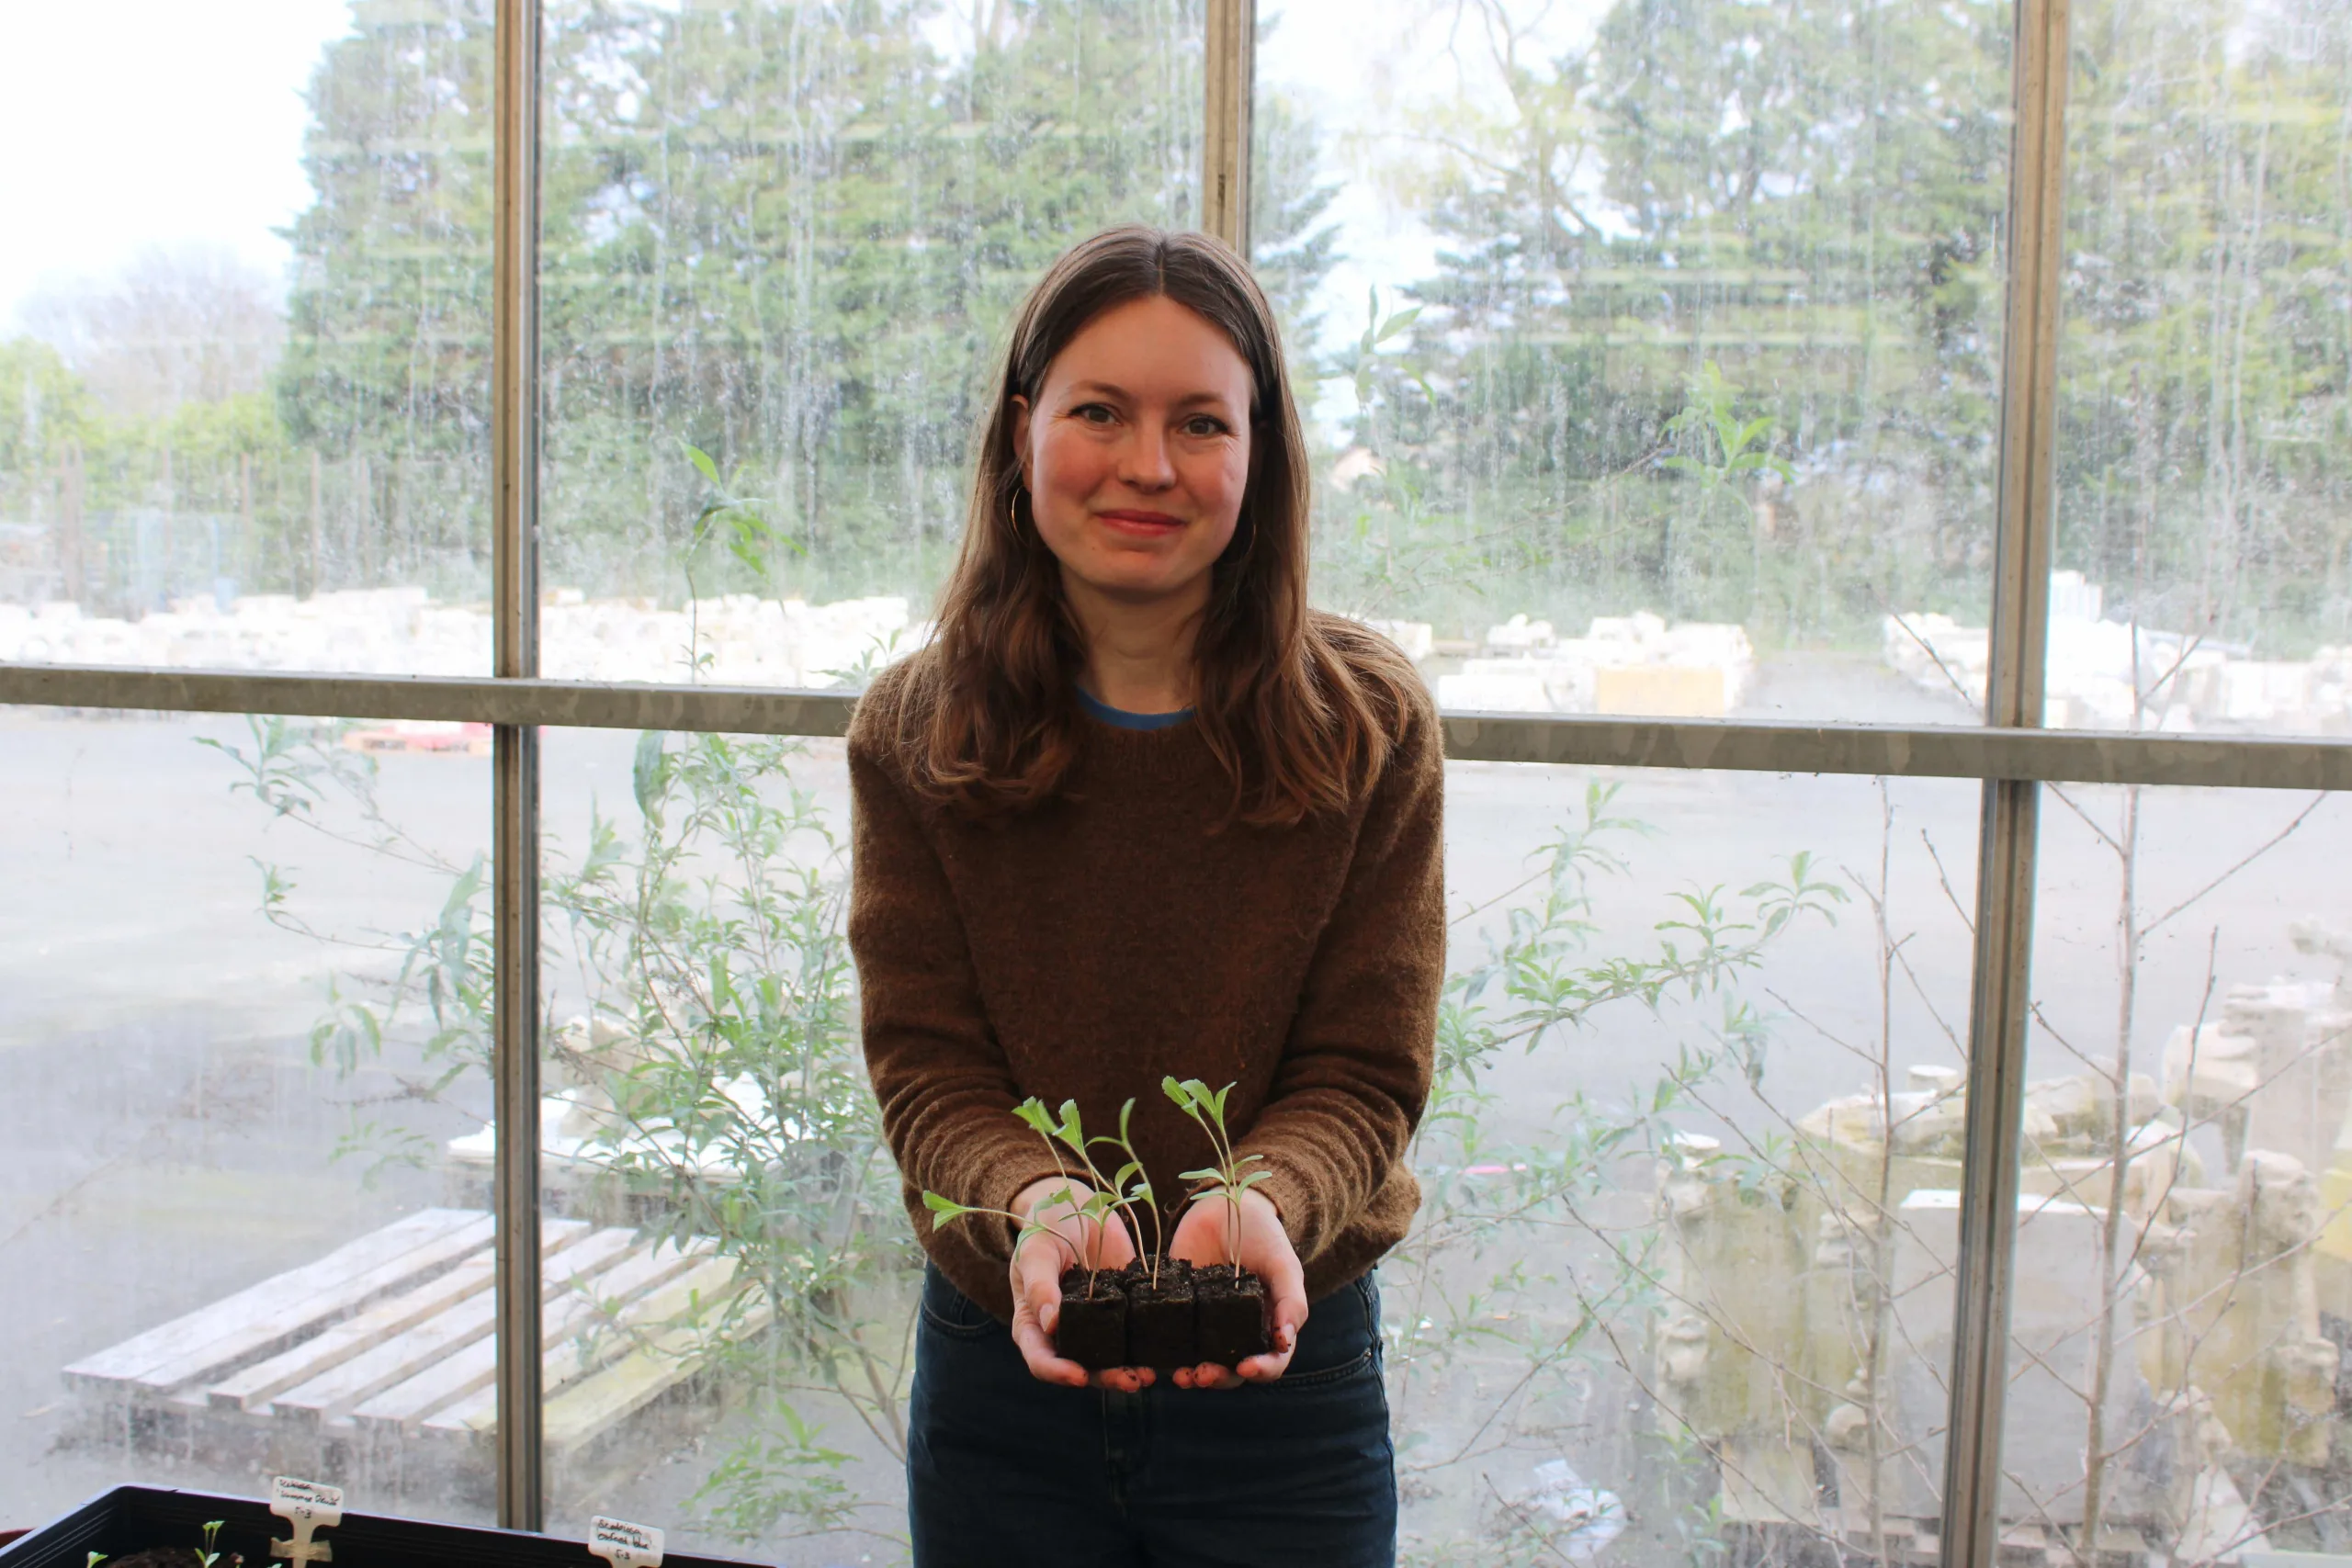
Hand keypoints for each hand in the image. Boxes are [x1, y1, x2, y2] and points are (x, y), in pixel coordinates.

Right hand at [1006, 1177, 1149, 1390]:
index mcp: (1035, 1325)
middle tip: (1130, 1381)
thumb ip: (1039, 1286)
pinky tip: (1168, 1348)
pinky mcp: (1123, 1310)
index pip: (1041, 1359)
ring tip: (1151, 1374)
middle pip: (1081, 1367)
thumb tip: (1051, 1325)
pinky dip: (1150, 1344)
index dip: (1058, 1372)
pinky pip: (1135, 1333)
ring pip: (1111, 1358)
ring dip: (1130, 1369)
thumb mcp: (1036, 1252)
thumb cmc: (1044, 1229)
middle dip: (1105, 1378)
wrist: (1078, 1206)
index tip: (1079, 1376)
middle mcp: (1065, 1333)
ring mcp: (1096, 1324)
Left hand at [1164, 1187, 1306, 1388]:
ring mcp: (1206, 1325)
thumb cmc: (1262, 1236)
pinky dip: (1164, 1354)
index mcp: (1268, 1327)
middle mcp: (1237, 1334)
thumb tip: (1284, 1342)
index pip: (1271, 1361)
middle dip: (1219, 1378)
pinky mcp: (1178, 1312)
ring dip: (1191, 1375)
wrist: (1225, 1205)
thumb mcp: (1282, 1263)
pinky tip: (1155, 1357)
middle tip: (1203, 1375)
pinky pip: (1172, 1340)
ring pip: (1201, 1363)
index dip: (1261, 1370)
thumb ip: (1291, 1300)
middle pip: (1232, 1371)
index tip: (1246, 1366)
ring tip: (1180, 1375)